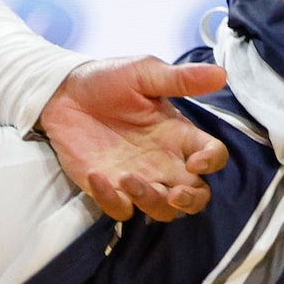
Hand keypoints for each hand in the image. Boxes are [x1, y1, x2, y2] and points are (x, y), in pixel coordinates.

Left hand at [38, 56, 230, 221]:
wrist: (62, 91)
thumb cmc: (108, 79)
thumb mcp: (144, 73)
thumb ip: (181, 79)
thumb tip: (221, 73)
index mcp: (179, 134)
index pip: (213, 156)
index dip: (212, 163)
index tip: (196, 162)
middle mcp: (164, 161)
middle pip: (196, 196)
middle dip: (191, 201)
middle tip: (174, 194)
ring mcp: (138, 178)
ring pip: (162, 210)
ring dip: (152, 202)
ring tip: (128, 178)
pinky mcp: (109, 189)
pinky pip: (120, 209)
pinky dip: (111, 200)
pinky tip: (96, 176)